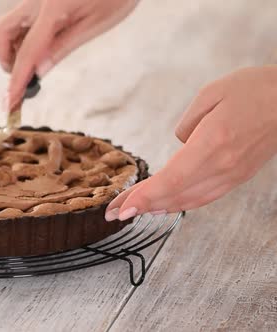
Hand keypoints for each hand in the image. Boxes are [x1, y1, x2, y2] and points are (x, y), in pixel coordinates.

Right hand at [0, 0, 137, 107]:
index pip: (27, 51)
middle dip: (6, 58)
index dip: (16, 79)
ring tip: (40, 60)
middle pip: (1, 32)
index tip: (10, 101)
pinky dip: (24, 36)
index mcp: (53, 7)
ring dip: (14, 47)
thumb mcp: (96, 23)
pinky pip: (22, 19)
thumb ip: (63, 47)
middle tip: (25, 76)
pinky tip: (45, 44)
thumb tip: (38, 72)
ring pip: (8, 25)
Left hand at [105, 66, 276, 220]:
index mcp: (213, 143)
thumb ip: (187, 123)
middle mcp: (223, 165)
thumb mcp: (211, 94)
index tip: (121, 208)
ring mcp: (234, 173)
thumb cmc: (254, 89)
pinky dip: (182, 203)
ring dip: (159, 207)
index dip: (143, 197)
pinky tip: (167, 204)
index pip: (170, 180)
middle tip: (115, 212)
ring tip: (134, 210)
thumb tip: (181, 144)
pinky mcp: (240, 175)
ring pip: (190, 200)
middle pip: (175, 194)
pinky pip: (206, 195)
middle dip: (141, 205)